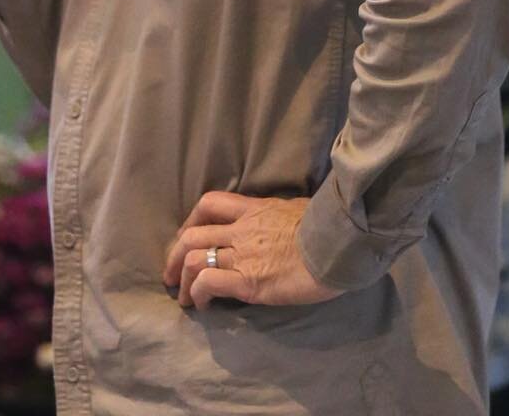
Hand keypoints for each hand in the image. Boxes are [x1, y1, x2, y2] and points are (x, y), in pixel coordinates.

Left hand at [161, 190, 343, 310]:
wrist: (338, 244)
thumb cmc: (328, 227)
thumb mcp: (298, 209)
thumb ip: (281, 217)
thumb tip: (285, 223)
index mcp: (254, 209)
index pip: (210, 203)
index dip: (192, 220)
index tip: (187, 236)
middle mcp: (241, 230)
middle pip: (192, 235)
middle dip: (174, 256)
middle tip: (170, 275)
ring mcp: (243, 256)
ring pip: (194, 259)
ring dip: (182, 280)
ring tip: (184, 298)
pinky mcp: (249, 282)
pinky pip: (209, 283)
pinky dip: (199, 293)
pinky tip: (202, 305)